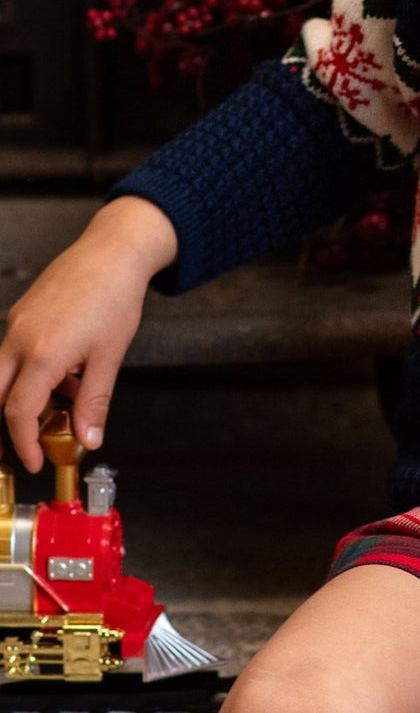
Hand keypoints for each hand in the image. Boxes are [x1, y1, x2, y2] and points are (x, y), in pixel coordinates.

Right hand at [0, 196, 177, 471]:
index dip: (24, 444)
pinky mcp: (21, 313)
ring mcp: (16, 323)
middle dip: (3, 426)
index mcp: (42, 355)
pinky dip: (27, 372)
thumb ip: (95, 402)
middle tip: (20, 446)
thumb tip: (89, 439)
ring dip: (18, 397)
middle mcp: (19, 339)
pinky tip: (61, 375)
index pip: (18, 413)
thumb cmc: (114, 297)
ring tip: (55, 407)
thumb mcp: (109, 357)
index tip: (34, 461)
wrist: (113, 251)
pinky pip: (12, 352)